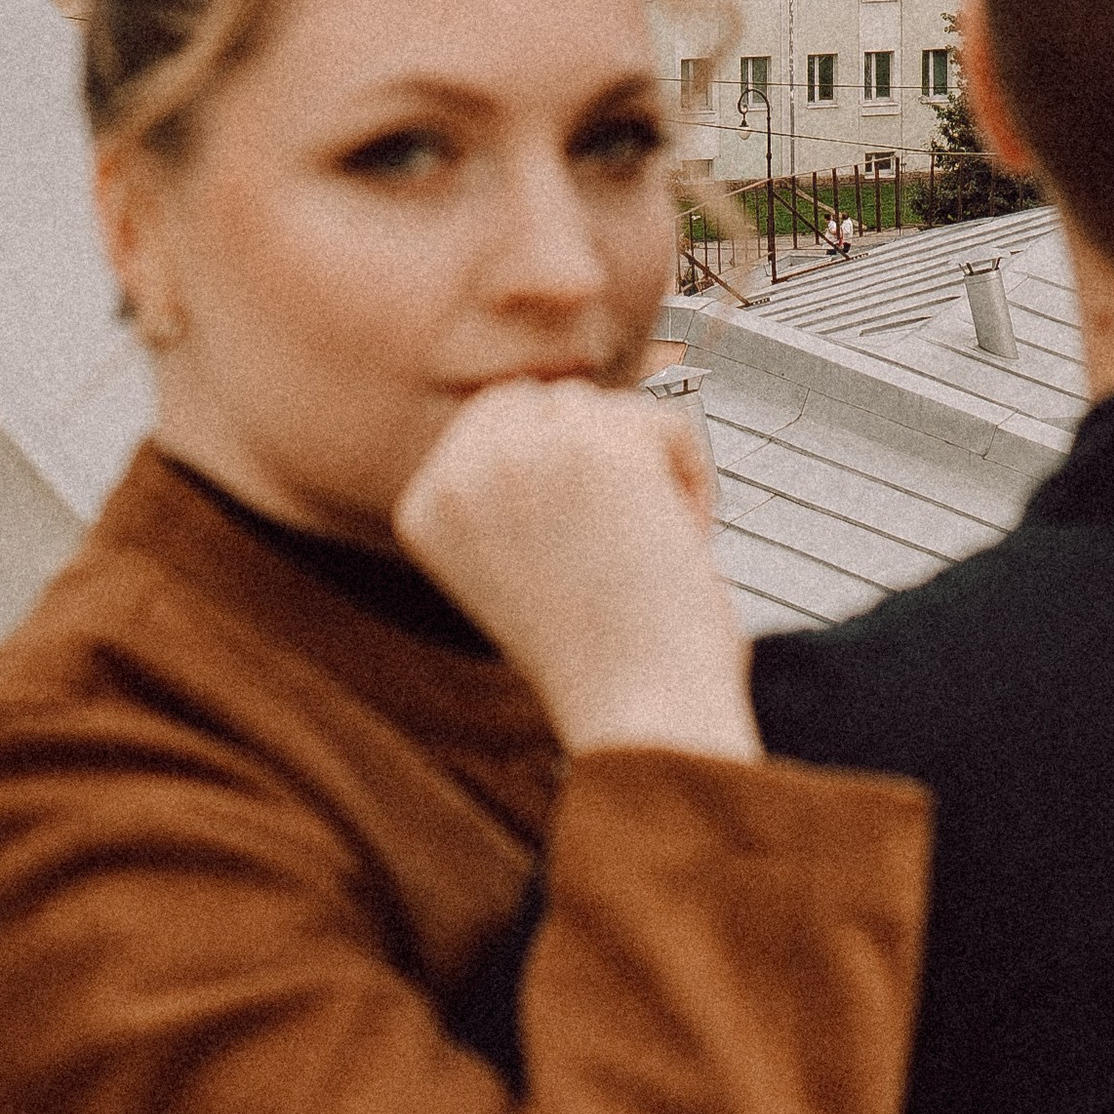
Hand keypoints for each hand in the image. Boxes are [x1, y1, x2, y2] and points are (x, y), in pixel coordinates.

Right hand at [395, 379, 760, 764]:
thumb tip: (563, 407)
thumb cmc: (599, 658)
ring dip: (644, 467)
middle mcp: (459, 473)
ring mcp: (525, 455)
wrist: (639, 712)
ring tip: (652, 545)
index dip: (556, 468)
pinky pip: (661, 418)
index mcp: (424, 507)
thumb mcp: (515, 564)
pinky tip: (682, 537)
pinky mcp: (599, 449)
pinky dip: (689, 473)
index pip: (493, 422)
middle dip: (596, 453)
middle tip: (624, 534)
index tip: (582, 541)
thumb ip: (514, 489)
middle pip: (546, 401)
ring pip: (604, 407)